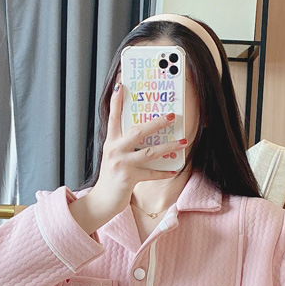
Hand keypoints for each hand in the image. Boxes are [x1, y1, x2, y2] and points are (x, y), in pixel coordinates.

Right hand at [86, 81, 186, 219]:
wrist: (102, 201)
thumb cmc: (111, 178)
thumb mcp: (114, 157)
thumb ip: (124, 144)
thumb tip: (143, 133)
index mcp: (111, 142)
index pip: (113, 117)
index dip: (117, 101)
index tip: (122, 84)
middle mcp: (115, 150)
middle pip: (138, 131)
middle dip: (157, 122)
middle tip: (172, 115)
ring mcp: (122, 164)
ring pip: (149, 152)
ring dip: (168, 147)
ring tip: (183, 142)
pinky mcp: (128, 178)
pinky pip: (150, 174)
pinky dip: (163, 173)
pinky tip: (174, 170)